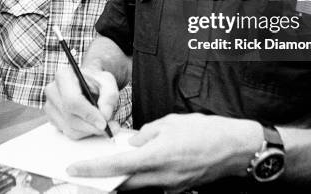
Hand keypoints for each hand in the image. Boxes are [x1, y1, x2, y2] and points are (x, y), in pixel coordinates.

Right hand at [45, 65, 119, 139]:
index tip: (104, 123)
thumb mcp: (108, 82)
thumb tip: (105, 115)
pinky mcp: (52, 119)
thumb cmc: (96, 81)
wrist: (88, 83)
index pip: (72, 100)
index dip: (89, 115)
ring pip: (70, 129)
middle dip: (92, 126)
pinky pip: (68, 133)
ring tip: (100, 121)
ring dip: (89, 130)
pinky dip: (83, 132)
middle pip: (71, 118)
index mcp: (64, 76)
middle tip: (109, 127)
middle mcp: (52, 90)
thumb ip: (110, 96)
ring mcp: (49, 106)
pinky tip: (90, 121)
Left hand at [67, 113, 261, 190]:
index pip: (117, 167)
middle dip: (105, 179)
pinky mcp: (179, 189)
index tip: (75, 169)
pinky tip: (143, 163)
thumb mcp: (171, 123)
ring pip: (139, 186)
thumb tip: (134, 144)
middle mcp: (162, 178)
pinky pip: (154, 184)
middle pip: (124, 183)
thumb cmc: (206, 131)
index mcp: (157, 157)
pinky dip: (144, 176)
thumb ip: (147, 134)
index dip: (93, 169)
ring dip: (125, 177)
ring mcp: (171, 187)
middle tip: (88, 171)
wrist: (236, 148)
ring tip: (115, 164)